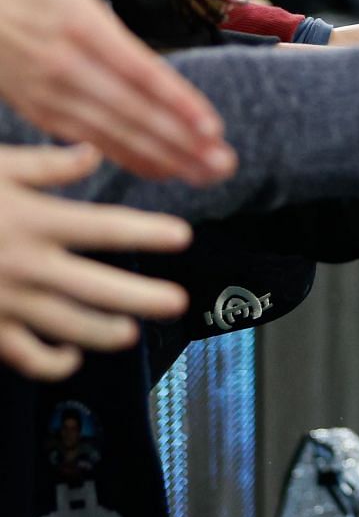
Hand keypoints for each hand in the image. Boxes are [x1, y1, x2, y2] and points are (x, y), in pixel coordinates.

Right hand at [0, 0, 232, 182]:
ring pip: (113, 134)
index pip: (136, 71)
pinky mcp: (41, 112)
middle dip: (179, 141)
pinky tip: (167, 171)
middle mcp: (65, 67)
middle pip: (130, 112)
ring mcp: (50, 95)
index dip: (174, 101)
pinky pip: (91, 142)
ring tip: (209, 174)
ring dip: (163, 157)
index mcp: (79, 26)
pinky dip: (129, 158)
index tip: (210, 126)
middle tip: (225, 164)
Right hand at [0, 144, 191, 378]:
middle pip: (97, 288)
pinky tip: (72, 354)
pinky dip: (53, 361)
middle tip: (176, 303)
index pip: (104, 227)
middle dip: (142, 297)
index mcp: (33, 220)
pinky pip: (25, 356)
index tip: (182, 236)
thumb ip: (44, 165)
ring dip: (105, 332)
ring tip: (128, 332)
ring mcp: (4, 301)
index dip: (147, 232)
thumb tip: (92, 154)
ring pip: (68, 327)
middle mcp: (24, 265)